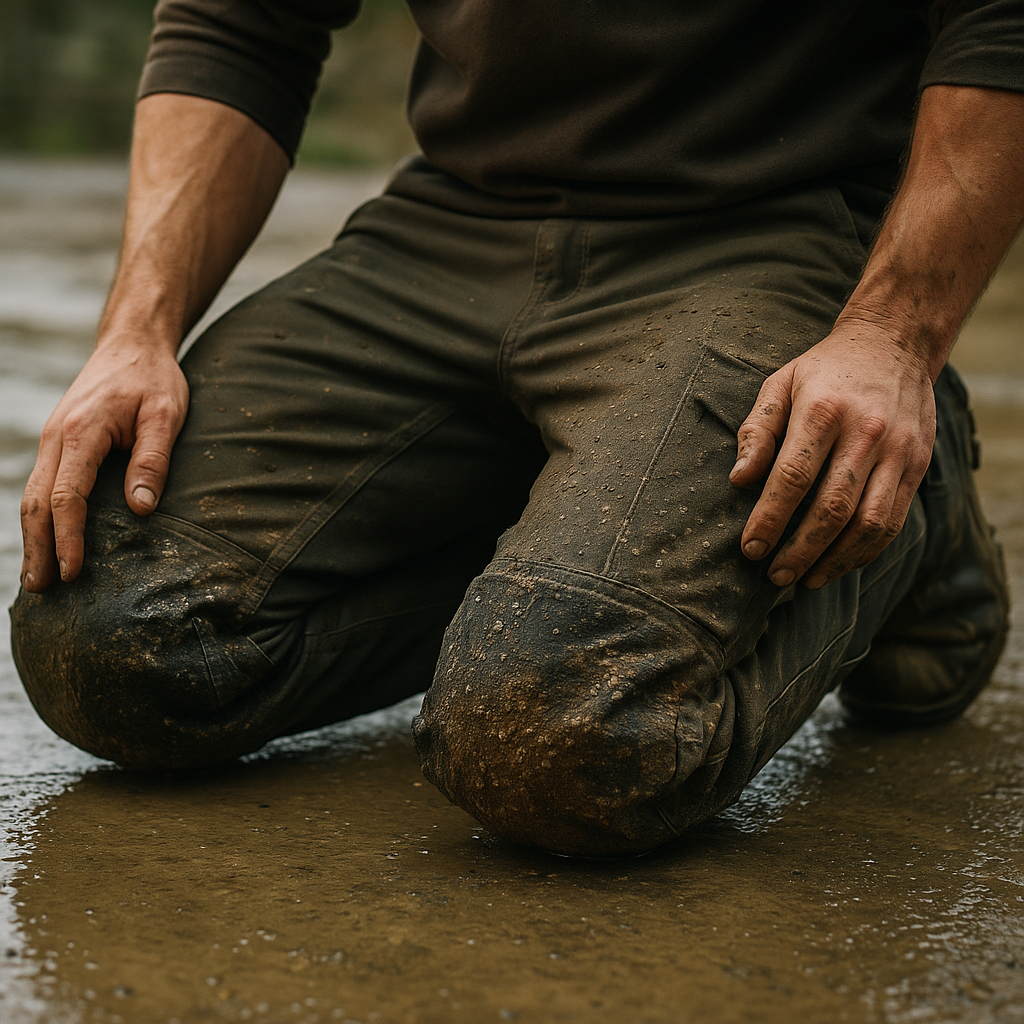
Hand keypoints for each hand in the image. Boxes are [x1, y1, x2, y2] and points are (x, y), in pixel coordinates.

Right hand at [20, 340, 188, 591]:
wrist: (132, 344)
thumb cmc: (154, 379)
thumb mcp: (166, 414)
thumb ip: (153, 459)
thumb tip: (141, 508)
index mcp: (81, 433)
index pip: (67, 497)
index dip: (68, 538)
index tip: (74, 573)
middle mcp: (57, 438)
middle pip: (37, 502)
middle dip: (38, 548)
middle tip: (42, 591)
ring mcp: (53, 439)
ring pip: (32, 496)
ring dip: (33, 538)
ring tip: (38, 579)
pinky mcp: (59, 443)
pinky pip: (42, 485)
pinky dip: (39, 518)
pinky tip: (47, 542)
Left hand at [729, 320, 935, 588]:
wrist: (894, 343)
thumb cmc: (824, 370)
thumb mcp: (780, 384)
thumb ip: (757, 431)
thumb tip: (739, 480)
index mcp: (824, 411)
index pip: (793, 477)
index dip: (770, 519)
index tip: (750, 549)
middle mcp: (866, 433)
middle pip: (832, 507)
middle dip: (800, 550)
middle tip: (774, 576)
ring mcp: (898, 452)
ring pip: (868, 522)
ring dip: (834, 560)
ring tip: (804, 580)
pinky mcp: (918, 465)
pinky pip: (893, 520)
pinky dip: (865, 551)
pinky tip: (838, 563)